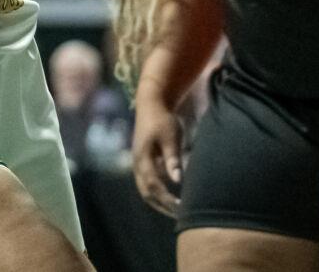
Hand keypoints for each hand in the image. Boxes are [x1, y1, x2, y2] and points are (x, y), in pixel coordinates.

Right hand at [131, 97, 183, 216]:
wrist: (151, 103)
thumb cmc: (162, 118)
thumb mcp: (170, 136)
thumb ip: (172, 158)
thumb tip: (177, 181)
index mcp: (142, 158)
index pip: (154, 186)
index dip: (167, 199)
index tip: (181, 208)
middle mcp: (137, 162)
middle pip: (146, 192)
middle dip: (161, 205)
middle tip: (179, 215)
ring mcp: (138, 161)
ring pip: (145, 188)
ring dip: (158, 200)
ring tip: (175, 209)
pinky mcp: (143, 159)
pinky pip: (147, 181)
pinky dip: (157, 191)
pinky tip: (171, 194)